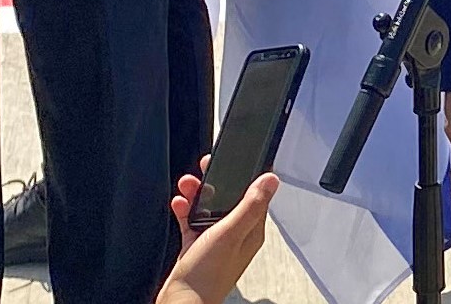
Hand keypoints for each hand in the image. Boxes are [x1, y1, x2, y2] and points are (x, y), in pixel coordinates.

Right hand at [161, 156, 277, 303]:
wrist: (181, 303)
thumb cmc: (206, 277)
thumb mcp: (230, 233)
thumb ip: (250, 205)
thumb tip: (271, 180)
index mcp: (250, 231)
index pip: (254, 195)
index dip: (244, 176)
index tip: (233, 161)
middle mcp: (235, 236)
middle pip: (229, 198)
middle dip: (215, 182)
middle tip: (204, 168)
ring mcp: (216, 242)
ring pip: (209, 208)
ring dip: (198, 194)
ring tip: (186, 185)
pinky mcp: (197, 247)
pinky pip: (193, 222)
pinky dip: (185, 210)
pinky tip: (179, 204)